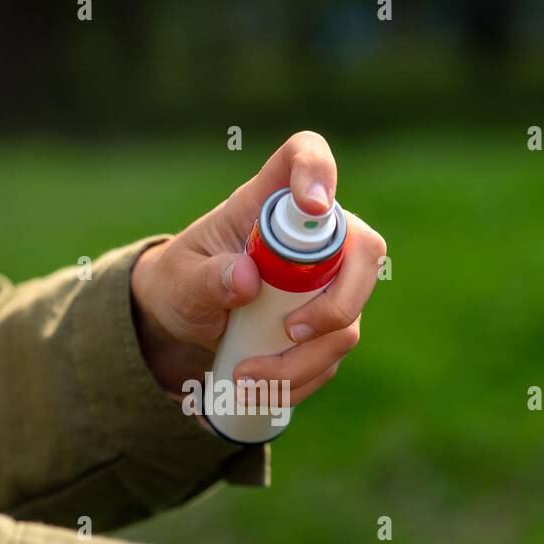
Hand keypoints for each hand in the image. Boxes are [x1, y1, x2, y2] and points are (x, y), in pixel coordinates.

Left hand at [130, 131, 386, 396]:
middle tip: (290, 332)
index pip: (306, 155)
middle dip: (337, 302)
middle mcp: (310, 238)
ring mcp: (326, 282)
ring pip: (349, 319)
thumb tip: (246, 279)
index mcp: (268, 202)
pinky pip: (333, 355)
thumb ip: (206, 277)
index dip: (318, 171)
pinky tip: (259, 388)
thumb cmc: (180, 282)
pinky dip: (298, 378)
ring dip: (303, 358)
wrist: (182, 324)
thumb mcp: (180, 280)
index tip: (312, 205)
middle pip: (363, 249)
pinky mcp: (326, 325)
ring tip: (246, 377)